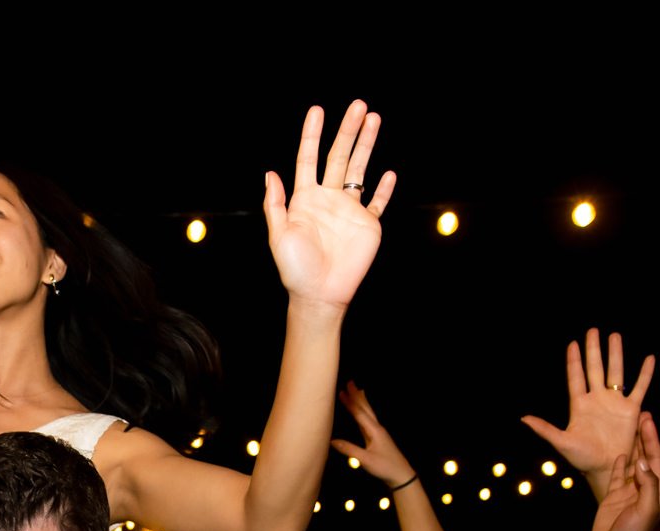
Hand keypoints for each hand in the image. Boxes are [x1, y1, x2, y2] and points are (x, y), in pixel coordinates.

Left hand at [265, 101, 396, 312]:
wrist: (319, 294)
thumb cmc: (295, 268)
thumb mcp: (278, 235)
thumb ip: (276, 204)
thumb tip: (270, 173)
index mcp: (305, 198)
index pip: (309, 158)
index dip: (312, 135)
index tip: (318, 110)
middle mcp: (328, 199)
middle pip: (339, 156)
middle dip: (348, 130)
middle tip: (358, 106)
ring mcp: (349, 210)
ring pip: (360, 170)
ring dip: (367, 145)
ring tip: (374, 119)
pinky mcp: (367, 224)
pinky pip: (377, 202)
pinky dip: (384, 188)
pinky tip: (389, 172)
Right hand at [329, 381, 415, 486]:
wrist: (401, 474)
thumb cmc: (385, 467)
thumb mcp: (365, 460)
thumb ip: (349, 450)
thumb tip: (332, 441)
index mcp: (374, 431)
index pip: (359, 414)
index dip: (350, 403)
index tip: (342, 391)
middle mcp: (377, 428)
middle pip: (365, 408)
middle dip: (357, 396)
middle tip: (350, 382)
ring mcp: (378, 433)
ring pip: (368, 413)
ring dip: (361, 401)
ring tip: (356, 390)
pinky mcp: (377, 438)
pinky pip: (368, 420)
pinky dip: (363, 412)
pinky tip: (361, 412)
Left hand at [520, 329, 654, 490]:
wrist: (606, 468)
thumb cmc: (582, 458)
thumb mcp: (561, 442)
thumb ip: (544, 429)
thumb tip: (523, 419)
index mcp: (579, 405)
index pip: (576, 377)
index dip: (574, 361)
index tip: (572, 344)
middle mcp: (597, 399)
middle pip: (595, 368)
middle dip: (593, 350)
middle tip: (593, 330)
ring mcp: (614, 403)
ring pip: (615, 372)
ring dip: (616, 354)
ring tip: (615, 336)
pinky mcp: (631, 410)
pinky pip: (640, 387)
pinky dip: (645, 374)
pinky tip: (649, 358)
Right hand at [588, 415, 659, 530]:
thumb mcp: (646, 510)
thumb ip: (648, 485)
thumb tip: (643, 462)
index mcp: (659, 490)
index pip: (657, 459)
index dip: (653, 439)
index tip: (647, 420)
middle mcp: (646, 488)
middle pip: (646, 456)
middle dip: (645, 436)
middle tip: (641, 415)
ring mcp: (630, 491)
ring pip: (632, 462)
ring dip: (632, 445)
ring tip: (629, 427)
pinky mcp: (614, 496)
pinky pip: (617, 474)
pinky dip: (618, 461)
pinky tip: (617, 451)